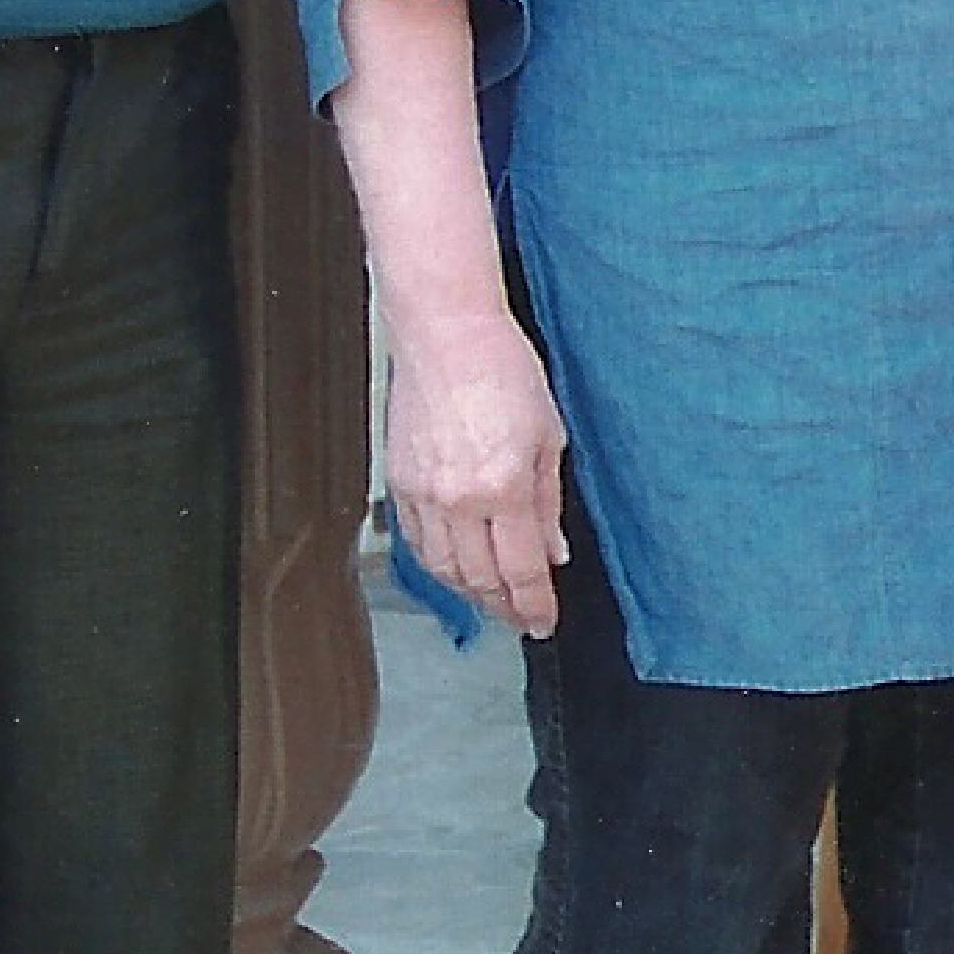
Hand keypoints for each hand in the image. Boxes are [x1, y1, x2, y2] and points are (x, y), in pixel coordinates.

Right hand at [384, 301, 573, 639]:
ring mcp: (423, 492)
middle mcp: (459, 497)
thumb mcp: (549, 435)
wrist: (446, 333)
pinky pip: (416, 541)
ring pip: (443, 569)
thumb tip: (554, 551)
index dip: (535, 606)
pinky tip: (454, 565)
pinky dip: (436, 563)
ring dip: (469, 591)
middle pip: (480, 579)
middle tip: (520, 615)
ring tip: (490, 596)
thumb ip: (549, 502)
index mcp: (504, 486)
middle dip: (504, 606)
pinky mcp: (399, 480)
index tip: (543, 621)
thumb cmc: (501, 368)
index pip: (521, 571)